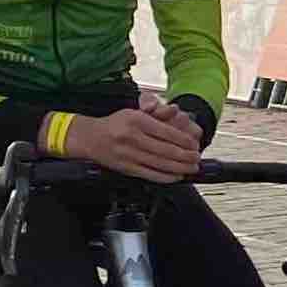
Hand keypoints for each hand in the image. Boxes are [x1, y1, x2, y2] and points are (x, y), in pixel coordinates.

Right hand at [66, 104, 203, 182]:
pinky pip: (149, 174)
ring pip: (159, 163)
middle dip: (185, 156)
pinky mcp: (126, 168)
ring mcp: (128, 154)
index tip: (195, 144)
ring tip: (192, 168)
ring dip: (179, 168)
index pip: (166, 131)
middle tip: (197, 158)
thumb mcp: (134, 112)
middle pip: (165, 149)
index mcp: (136, 120)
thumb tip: (176, 110)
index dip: (184, 140)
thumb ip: (156, 113)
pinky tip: (177, 176)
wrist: (89, 138)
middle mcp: (132, 137)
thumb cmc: (116, 124)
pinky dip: (165, 177)